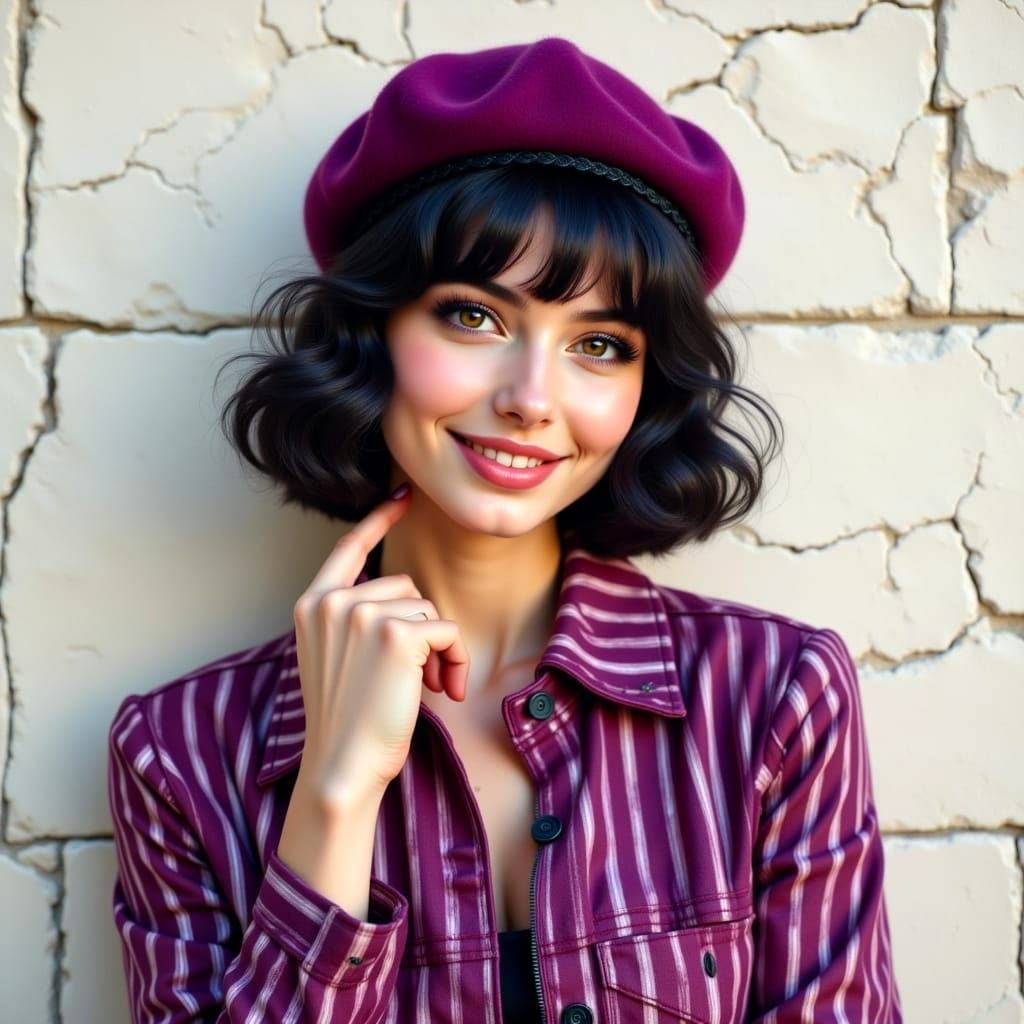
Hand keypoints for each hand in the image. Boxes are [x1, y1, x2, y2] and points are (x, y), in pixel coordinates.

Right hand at [291, 488, 468, 808]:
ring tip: (429, 687)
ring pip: (427, 608)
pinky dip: (456, 659)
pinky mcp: (396, 633)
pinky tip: (445, 690)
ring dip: (440, 649)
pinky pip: (447, 630)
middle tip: (422, 675)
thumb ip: (355, 620)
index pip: (348, 548)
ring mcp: (361, 613)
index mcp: (312, 605)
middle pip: (404, 587)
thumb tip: (410, 600)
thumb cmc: (346, 721)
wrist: (341, 767)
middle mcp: (332, 602)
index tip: (403, 497)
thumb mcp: (337, 658)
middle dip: (421, 628)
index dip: (378, 520)